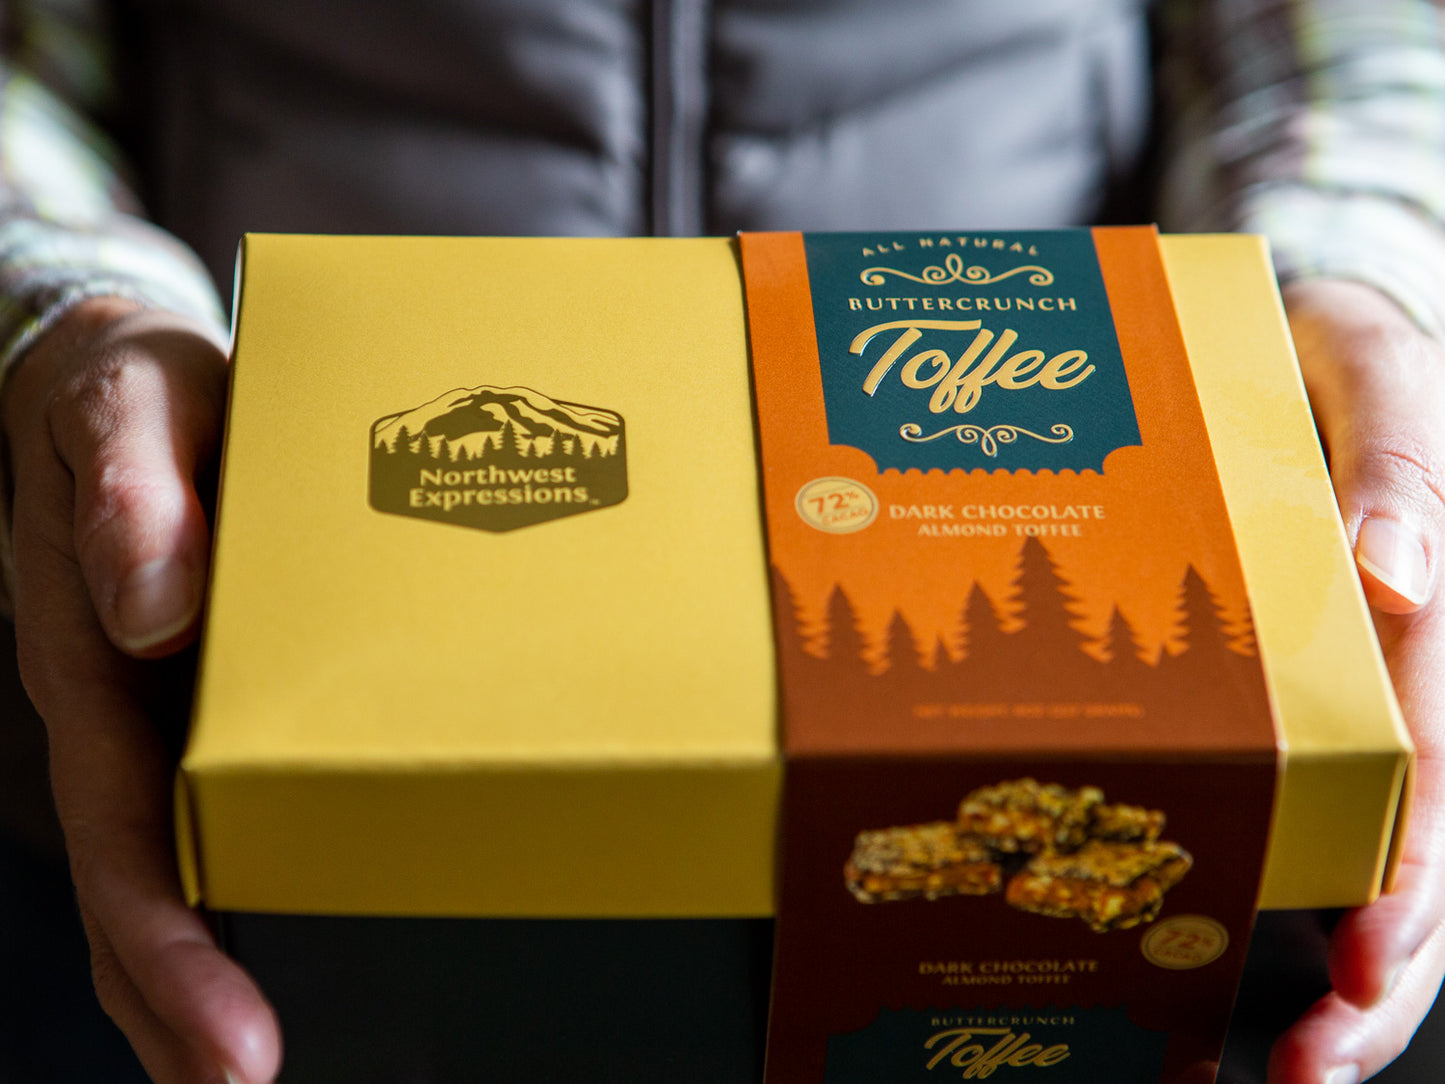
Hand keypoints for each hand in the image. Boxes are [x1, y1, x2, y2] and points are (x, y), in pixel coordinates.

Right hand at [1, 298, 280, 1083]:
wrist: (113, 372)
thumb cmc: (127, 392)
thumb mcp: (129, 409)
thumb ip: (132, 497)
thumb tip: (155, 614)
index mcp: (93, 656)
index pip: (122, 829)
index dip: (167, 941)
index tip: (228, 1041)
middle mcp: (123, 703)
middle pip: (136, 876)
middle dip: (180, 994)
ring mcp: (160, 703)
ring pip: (166, 853)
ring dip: (198, 964)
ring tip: (240, 1064)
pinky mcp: (207, 683)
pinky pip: (213, 789)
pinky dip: (240, 868)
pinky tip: (287, 916)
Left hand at [1270, 280, 1444, 1082]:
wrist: (1291, 334)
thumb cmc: (1339, 356)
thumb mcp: (1378, 374)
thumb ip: (1398, 458)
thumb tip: (1396, 574)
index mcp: (1434, 620)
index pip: (1439, 766)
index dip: (1413, 876)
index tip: (1364, 962)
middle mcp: (1409, 680)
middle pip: (1424, 851)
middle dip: (1379, 973)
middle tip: (1309, 1067)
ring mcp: (1359, 699)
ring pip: (1375, 856)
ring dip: (1337, 969)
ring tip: (1277, 1063)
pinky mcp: (1299, 698)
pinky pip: (1305, 804)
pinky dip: (1280, 889)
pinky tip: (1222, 958)